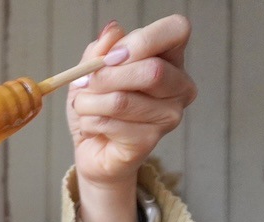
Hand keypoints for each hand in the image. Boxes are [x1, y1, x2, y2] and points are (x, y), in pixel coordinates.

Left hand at [67, 15, 197, 193]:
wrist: (92, 147)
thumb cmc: (98, 105)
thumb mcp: (91, 70)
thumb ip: (101, 49)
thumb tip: (112, 32)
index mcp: (170, 58)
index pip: (176, 30)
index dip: (141, 40)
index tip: (110, 56)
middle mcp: (179, 86)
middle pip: (151, 71)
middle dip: (105, 76)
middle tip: (84, 84)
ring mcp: (169, 116)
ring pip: (122, 100)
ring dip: (88, 102)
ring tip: (84, 106)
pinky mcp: (150, 141)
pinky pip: (110, 124)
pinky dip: (89, 122)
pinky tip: (92, 128)